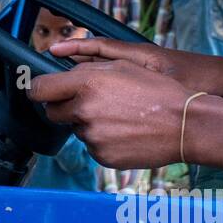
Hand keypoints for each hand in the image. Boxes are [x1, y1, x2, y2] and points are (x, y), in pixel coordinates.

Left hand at [28, 59, 198, 169]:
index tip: (41, 90)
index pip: (39, 89)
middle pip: (52, 112)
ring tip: (118, 116)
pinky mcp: (101, 156)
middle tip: (87, 103)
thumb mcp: (121, 66)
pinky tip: (123, 132)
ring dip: (87, 123)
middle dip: (63, 107)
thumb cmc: (156, 90)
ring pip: (76, 129)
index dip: (38, 89)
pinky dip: (101, 140)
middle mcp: (84, 111)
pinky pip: (91, 146)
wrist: (184, 124)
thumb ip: (84, 69)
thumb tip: (60, 74)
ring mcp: (92, 136)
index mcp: (86, 84)